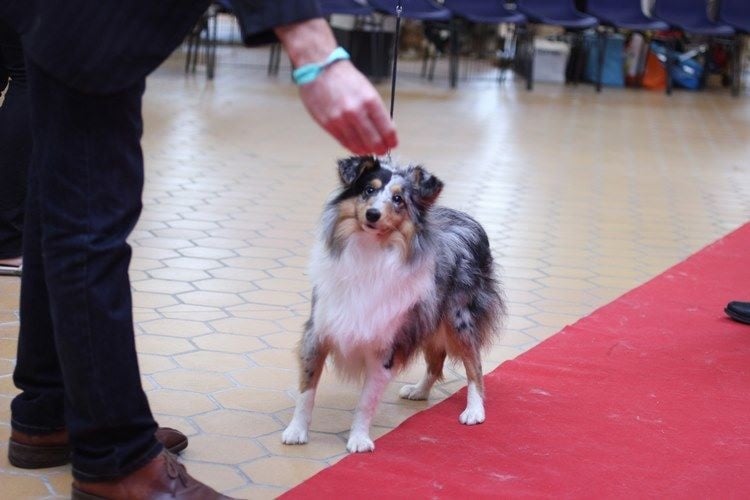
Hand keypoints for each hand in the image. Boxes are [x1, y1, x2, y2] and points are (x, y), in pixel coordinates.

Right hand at [275, 18, 397, 155]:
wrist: (320, 68)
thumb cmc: (345, 78)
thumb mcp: (367, 90)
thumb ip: (375, 111)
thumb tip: (384, 130)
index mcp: (370, 101)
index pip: (387, 129)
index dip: (391, 141)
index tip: (392, 144)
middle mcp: (356, 112)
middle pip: (374, 142)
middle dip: (380, 149)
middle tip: (382, 150)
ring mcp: (341, 120)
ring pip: (358, 146)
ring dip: (366, 150)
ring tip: (368, 149)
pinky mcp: (328, 124)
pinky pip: (343, 142)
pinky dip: (352, 146)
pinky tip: (356, 146)